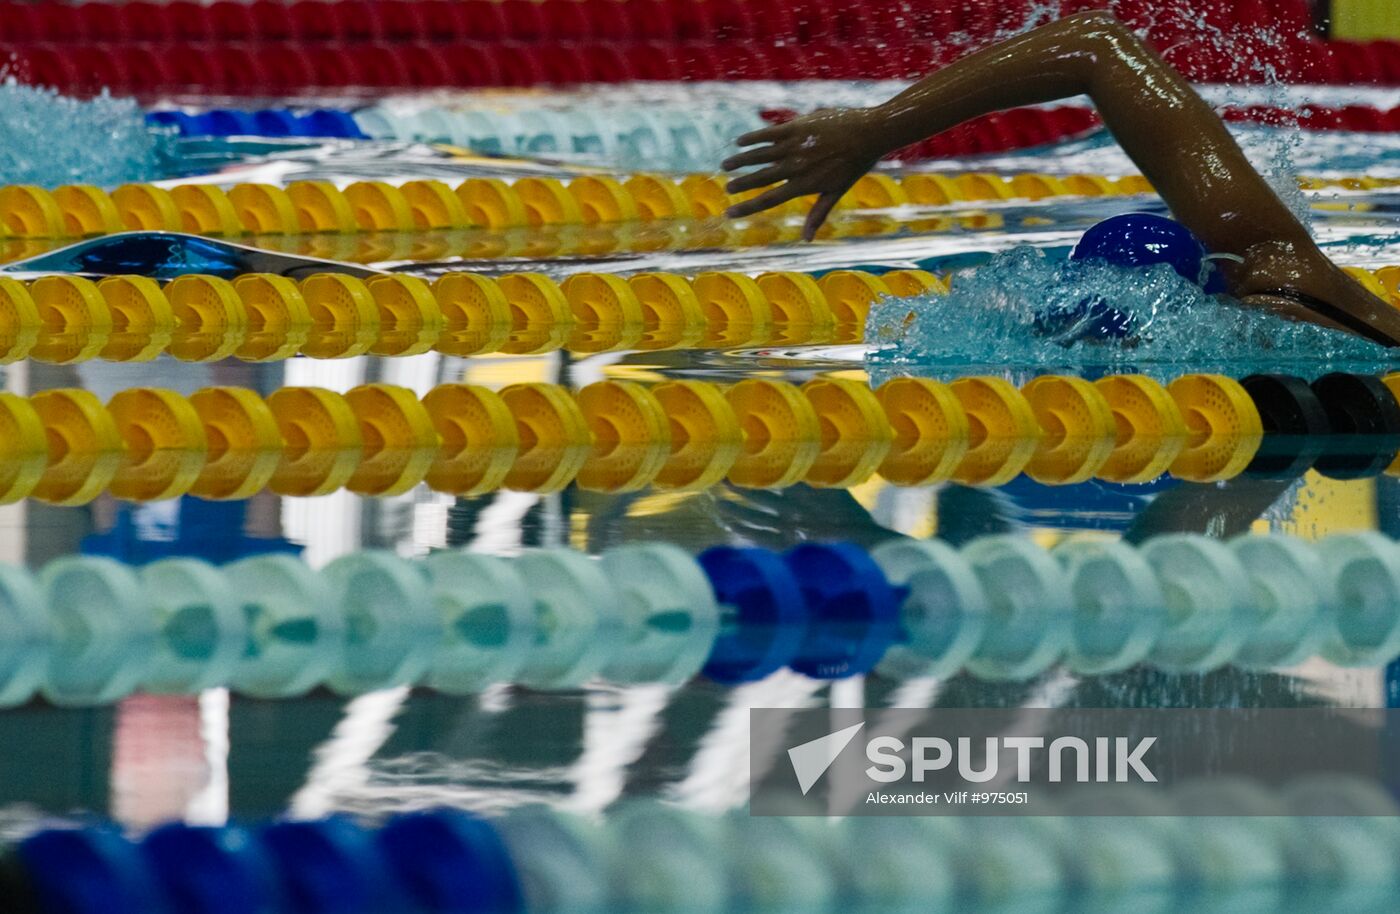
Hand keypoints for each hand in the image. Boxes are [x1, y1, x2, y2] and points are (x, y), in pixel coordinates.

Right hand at [722, 107, 884, 240]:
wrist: (869, 132)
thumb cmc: (855, 164)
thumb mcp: (837, 191)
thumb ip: (818, 214)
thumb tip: (806, 239)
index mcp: (804, 185)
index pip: (769, 200)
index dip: (747, 207)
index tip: (730, 213)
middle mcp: (796, 167)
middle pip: (761, 178)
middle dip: (741, 184)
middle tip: (726, 188)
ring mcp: (795, 145)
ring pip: (760, 155)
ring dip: (741, 160)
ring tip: (726, 165)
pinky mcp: (797, 127)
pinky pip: (768, 133)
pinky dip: (753, 138)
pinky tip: (739, 142)